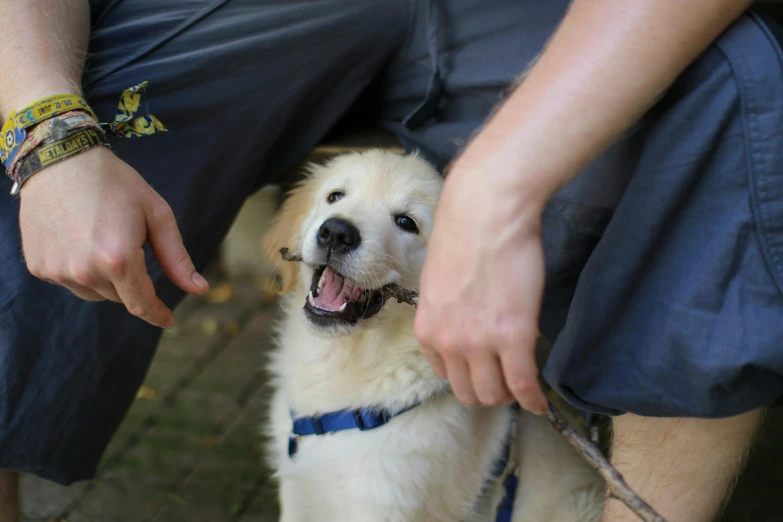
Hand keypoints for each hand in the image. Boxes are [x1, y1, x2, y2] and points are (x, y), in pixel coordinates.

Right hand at [19, 146, 207, 327]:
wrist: (59, 159)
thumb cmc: (115, 184)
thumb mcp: (157, 215)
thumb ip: (177, 258)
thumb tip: (199, 289)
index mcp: (118, 260)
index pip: (141, 304)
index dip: (157, 315)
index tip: (169, 320)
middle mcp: (84, 271)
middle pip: (120, 298)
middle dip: (132, 281)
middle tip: (129, 244)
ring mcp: (57, 271)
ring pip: (94, 293)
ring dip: (106, 278)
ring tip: (103, 239)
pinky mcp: (39, 266)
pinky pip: (70, 282)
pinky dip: (81, 270)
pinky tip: (80, 240)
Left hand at [414, 153, 547, 413]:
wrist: (486, 211)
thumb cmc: (465, 235)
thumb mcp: (440, 282)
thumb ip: (448, 311)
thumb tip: (466, 323)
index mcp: (427, 328)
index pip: (444, 374)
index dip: (467, 377)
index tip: (482, 373)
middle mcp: (448, 342)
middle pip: (468, 391)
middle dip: (488, 391)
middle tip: (507, 382)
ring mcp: (479, 343)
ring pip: (494, 393)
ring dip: (510, 395)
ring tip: (523, 387)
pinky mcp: (514, 337)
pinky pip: (523, 384)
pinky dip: (533, 399)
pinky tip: (540, 402)